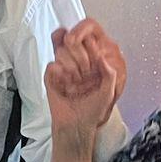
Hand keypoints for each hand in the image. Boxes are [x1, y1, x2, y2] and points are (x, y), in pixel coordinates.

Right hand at [43, 20, 125, 158]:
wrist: (76, 125)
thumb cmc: (93, 110)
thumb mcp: (108, 92)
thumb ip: (110, 74)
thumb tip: (102, 57)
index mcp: (92, 60)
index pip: (88, 36)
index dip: (90, 44)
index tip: (95, 58)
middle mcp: (76, 59)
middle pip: (72, 39)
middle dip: (81, 57)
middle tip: (85, 74)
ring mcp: (63, 65)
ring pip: (61, 50)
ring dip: (71, 68)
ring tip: (76, 83)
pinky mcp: (50, 75)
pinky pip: (52, 65)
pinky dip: (59, 75)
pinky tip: (65, 85)